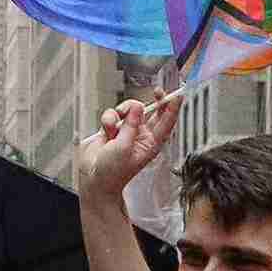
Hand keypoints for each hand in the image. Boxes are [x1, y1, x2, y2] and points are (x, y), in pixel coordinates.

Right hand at [73, 90, 182, 205]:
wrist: (93, 179)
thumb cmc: (111, 174)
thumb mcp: (124, 148)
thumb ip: (131, 126)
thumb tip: (137, 108)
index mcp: (151, 143)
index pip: (167, 122)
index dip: (173, 108)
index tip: (178, 94)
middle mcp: (141, 135)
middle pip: (153, 111)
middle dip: (154, 100)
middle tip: (158, 91)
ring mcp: (127, 131)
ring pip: (130, 109)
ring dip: (122, 112)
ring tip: (114, 126)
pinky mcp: (113, 128)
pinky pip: (113, 114)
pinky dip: (108, 119)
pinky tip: (106, 131)